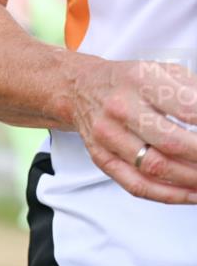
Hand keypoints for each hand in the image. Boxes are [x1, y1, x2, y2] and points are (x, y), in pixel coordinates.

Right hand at [72, 60, 196, 203]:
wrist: (80, 88)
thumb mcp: (166, 71)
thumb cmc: (132, 81)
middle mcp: (121, 108)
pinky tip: (194, 194)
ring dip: (194, 179)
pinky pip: (137, 185)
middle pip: (172, 143)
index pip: (189, 108)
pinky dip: (170, 195)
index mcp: (141, 80)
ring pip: (156, 168)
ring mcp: (107, 136)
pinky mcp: (102, 158)